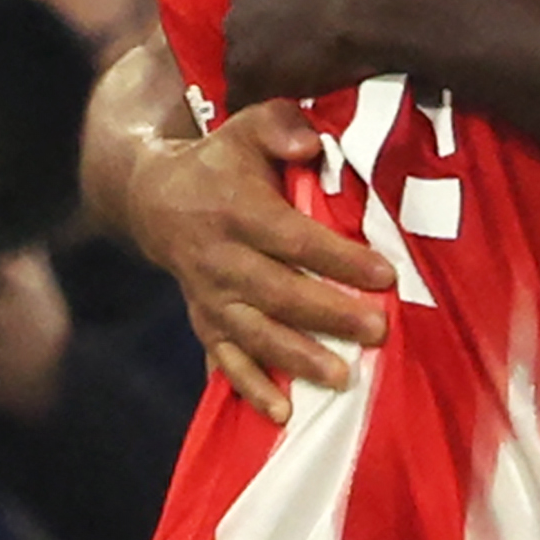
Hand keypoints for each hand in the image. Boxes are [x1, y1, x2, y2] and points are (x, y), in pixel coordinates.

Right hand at [121, 104, 395, 421]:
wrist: (154, 200)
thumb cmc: (222, 161)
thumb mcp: (246, 125)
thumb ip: (281, 125)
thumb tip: (311, 146)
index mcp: (238, 212)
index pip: (293, 239)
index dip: (339, 258)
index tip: (385, 275)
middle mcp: (220, 260)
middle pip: (278, 293)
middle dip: (329, 314)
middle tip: (378, 330)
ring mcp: (210, 297)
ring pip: (254, 334)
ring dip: (296, 359)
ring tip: (341, 378)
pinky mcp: (204, 322)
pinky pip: (224, 361)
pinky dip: (250, 389)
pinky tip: (282, 414)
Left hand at [221, 0, 439, 102]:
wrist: (388, 0)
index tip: (319, 11)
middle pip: (256, 12)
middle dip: (278, 28)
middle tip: (313, 46)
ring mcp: (243, 27)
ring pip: (249, 52)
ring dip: (272, 65)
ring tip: (304, 83)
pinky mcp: (248, 71)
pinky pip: (249, 94)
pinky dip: (267, 102)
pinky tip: (291, 111)